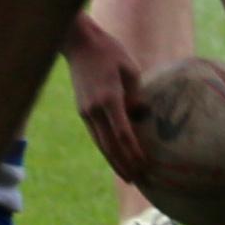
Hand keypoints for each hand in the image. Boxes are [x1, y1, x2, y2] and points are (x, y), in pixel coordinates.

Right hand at [62, 19, 146, 182]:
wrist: (80, 43)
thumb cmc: (110, 52)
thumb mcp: (130, 69)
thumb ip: (135, 96)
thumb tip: (140, 118)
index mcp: (108, 98)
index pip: (123, 134)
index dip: (133, 152)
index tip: (144, 165)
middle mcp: (94, 109)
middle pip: (109, 146)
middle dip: (123, 165)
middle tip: (137, 181)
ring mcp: (86, 111)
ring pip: (100, 144)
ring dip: (113, 161)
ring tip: (127, 176)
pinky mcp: (83, 110)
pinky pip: (96, 135)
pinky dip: (106, 149)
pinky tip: (115, 157)